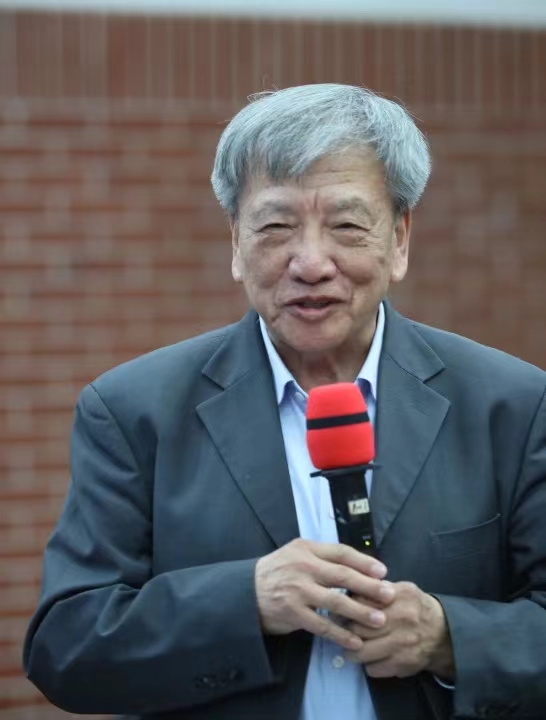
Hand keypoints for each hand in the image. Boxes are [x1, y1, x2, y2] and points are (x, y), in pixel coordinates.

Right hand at [255, 539, 394, 651]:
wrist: (247, 591)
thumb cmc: (279, 571)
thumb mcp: (296, 553)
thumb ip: (322, 556)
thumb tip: (358, 565)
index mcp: (306, 549)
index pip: (341, 552)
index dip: (364, 561)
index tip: (383, 571)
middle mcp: (303, 567)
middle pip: (343, 575)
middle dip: (369, 586)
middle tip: (389, 594)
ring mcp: (298, 591)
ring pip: (336, 601)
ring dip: (360, 612)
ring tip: (380, 620)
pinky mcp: (293, 613)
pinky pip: (322, 625)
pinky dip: (341, 634)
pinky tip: (355, 640)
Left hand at [344, 581, 454, 680]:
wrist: (444, 635)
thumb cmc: (416, 609)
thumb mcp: (403, 590)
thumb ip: (380, 588)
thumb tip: (352, 589)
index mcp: (399, 596)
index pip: (361, 601)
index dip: (347, 606)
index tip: (341, 608)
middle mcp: (401, 619)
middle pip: (358, 626)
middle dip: (345, 628)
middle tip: (340, 627)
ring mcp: (401, 644)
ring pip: (361, 650)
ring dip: (351, 649)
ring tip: (350, 644)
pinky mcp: (402, 664)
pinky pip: (372, 668)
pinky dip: (366, 663)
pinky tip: (369, 656)